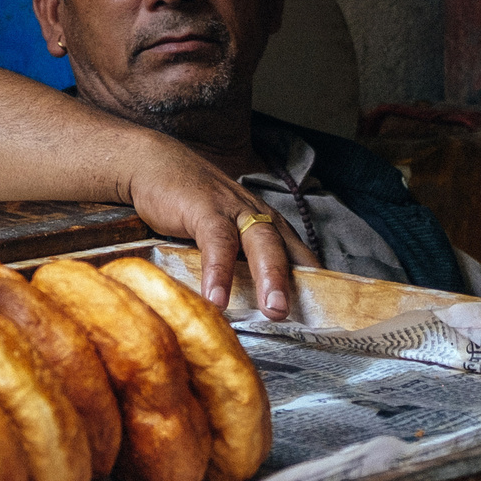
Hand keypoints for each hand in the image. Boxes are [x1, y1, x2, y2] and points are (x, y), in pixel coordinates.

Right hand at [115, 128, 320, 317]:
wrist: (152, 162)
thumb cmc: (188, 202)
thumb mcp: (220, 231)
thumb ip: (236, 259)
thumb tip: (247, 305)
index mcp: (266, 223)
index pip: (299, 256)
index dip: (314, 284)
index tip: (328, 317)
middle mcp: (257, 215)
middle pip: (287, 251)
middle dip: (299, 284)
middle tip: (305, 317)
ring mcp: (233, 210)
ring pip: (261, 245)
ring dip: (270, 278)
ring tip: (274, 312)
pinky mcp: (204, 209)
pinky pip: (217, 244)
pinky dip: (218, 272)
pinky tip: (215, 298)